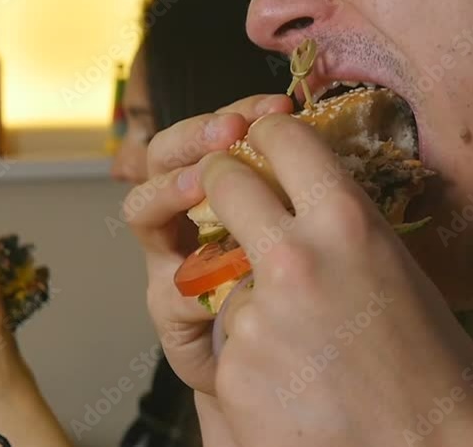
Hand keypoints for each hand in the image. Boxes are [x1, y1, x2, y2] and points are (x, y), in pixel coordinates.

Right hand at [126, 93, 293, 395]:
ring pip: (145, 209)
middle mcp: (190, 215)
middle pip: (167, 153)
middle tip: (233, 129)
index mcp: (232, 184)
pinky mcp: (172, 311)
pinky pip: (168, 289)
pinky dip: (188, 283)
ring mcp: (174, 260)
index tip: (280, 105)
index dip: (248, 111)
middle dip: (198, 133)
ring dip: (171, 189)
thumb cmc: (318, 291)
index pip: (224, 132)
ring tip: (201, 183)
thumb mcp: (320, 226)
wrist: (300, 366)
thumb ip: (309, 182)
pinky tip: (211, 280)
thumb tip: (328, 128)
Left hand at [133, 101, 472, 445]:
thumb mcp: (401, 275)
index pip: (281, 138)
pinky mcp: (230, 371)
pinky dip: (247, 354)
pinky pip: (226, 341)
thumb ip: (344, 232)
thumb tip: (307, 205)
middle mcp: (294, 259)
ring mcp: (254, 316)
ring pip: (221, 272)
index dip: (267, 137)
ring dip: (245, 291)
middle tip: (236, 200)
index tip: (261, 143)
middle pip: (223, 181)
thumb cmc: (434, 375)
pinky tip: (293, 378)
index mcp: (347, 224)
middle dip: (222, 184)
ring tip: (301, 339)